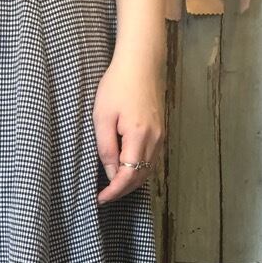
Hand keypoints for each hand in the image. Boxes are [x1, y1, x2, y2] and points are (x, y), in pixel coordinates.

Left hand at [94, 52, 164, 204]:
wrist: (141, 63)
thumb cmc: (117, 85)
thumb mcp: (102, 117)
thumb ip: (106, 148)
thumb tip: (111, 173)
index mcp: (138, 136)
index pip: (128, 175)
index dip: (114, 191)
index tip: (100, 199)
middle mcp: (155, 139)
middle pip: (140, 176)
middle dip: (122, 190)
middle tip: (104, 197)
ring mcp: (161, 136)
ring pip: (148, 170)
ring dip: (131, 182)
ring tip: (113, 188)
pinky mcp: (161, 131)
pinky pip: (152, 159)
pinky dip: (139, 170)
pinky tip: (127, 171)